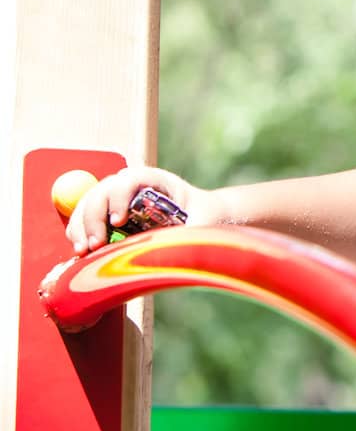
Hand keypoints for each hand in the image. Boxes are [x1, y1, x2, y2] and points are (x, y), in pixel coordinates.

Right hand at [62, 166, 217, 255]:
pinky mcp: (104, 210)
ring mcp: (113, 195)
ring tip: (83, 250)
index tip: (118, 222)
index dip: (119, 198)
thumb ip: (190, 233)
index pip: (130, 180)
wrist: (198, 214)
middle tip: (95, 244)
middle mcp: (129, 183)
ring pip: (87, 204)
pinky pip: (83, 218)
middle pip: (101, 192)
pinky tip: (81, 250)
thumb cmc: (201, 215)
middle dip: (94, 218)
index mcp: (153, 179)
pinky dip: (78, 233)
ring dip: (80, 227)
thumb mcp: (201, 222)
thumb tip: (171, 248)